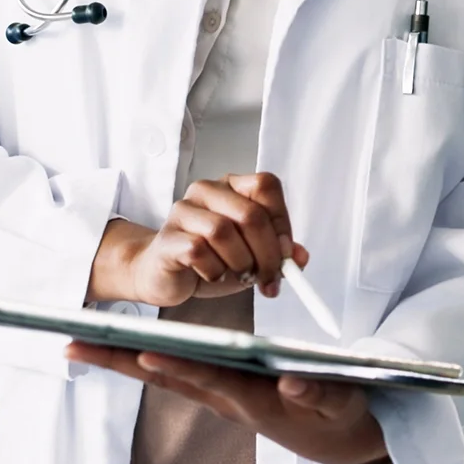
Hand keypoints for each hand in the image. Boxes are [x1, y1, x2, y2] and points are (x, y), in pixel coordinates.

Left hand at [64, 346, 391, 463]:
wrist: (343, 443)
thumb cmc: (342, 417)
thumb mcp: (340, 407)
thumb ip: (320, 395)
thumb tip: (295, 383)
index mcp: (255, 401)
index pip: (210, 379)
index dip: (177, 366)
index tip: (141, 352)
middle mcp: (228, 400)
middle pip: (167, 375)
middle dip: (120, 360)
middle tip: (73, 345)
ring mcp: (222, 397)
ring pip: (164, 374)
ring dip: (120, 359)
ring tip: (79, 343)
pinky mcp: (222, 393)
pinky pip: (176, 374)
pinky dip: (146, 361)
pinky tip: (121, 350)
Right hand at [88, 172, 309, 308]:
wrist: (163, 274)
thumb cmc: (208, 259)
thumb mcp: (251, 256)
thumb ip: (277, 253)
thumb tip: (299, 257)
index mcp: (231, 187)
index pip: (266, 186)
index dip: (282, 222)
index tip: (287, 254)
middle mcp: (207, 191)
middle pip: (250, 214)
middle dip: (268, 254)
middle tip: (269, 277)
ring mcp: (184, 212)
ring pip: (223, 231)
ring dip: (240, 263)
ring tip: (240, 276)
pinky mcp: (167, 237)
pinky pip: (198, 250)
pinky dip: (214, 270)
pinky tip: (213, 275)